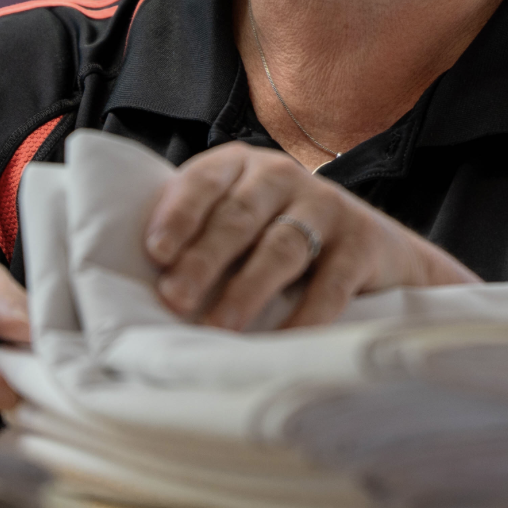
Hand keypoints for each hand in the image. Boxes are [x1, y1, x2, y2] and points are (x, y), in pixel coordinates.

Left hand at [144, 142, 479, 328]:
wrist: (374, 247)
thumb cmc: (279, 239)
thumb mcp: (240, 224)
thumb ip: (198, 238)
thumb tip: (134, 291)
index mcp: (240, 166)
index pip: (204, 182)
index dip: (179, 215)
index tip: (156, 253)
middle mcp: (282, 177)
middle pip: (238, 216)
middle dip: (204, 259)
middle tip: (175, 299)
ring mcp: (326, 206)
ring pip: (281, 246)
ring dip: (247, 288)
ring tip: (220, 327)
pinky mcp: (362, 242)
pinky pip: (332, 282)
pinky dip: (307, 315)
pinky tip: (284, 341)